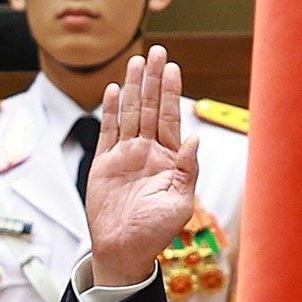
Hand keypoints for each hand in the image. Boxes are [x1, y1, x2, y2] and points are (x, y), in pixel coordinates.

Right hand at [87, 44, 200, 285]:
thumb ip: (187, 170)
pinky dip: (110, 111)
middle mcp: (147, 152)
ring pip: (129, 113)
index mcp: (169, 160)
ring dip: (133, 87)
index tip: (172, 67)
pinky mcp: (104, 163)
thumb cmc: (155, 231)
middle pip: (150, 107)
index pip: (170, 118)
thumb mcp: (180, 202)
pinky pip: (107, 132)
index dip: (171, 92)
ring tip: (136, 61)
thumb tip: (197, 139)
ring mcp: (125, 155)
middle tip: (156, 50)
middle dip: (153, 79)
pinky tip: (113, 91)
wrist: (123, 250)